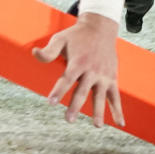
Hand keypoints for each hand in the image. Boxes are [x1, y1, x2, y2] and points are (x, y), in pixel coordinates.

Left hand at [32, 13, 124, 127]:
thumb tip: (34, 53)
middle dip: (75, 106)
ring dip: (99, 111)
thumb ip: (49, 50)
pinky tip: (120, 123)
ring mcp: (103, 75)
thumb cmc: (77, 36)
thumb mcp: (61, 38)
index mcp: (78, 61)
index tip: (51, 102)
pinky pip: (115, 96)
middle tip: (69, 119)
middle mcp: (92, 70)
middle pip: (83, 90)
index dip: (59, 90)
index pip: (67, 78)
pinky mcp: (112, 78)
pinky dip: (118, 109)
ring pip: (101, 96)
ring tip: (97, 125)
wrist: (101, 28)